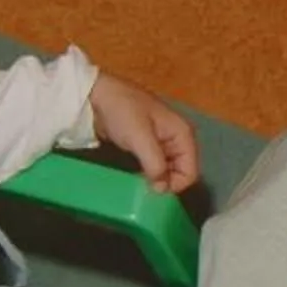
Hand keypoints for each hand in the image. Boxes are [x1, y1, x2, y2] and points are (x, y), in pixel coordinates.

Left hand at [88, 74, 200, 194]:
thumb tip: (162, 190)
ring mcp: (163, 141)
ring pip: (169, 171)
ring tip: (139, 182)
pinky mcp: (148, 145)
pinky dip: (149, 173)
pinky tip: (136, 175)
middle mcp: (178, 138)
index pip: (191, 171)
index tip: (153, 189)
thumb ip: (156, 165)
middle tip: (144, 186)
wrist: (95, 95)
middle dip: (166, 182)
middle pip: (182, 172)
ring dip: (156, 179)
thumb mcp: (140, 138)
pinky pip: (156, 166)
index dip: (175, 184)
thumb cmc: (122, 112)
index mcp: (183, 133)